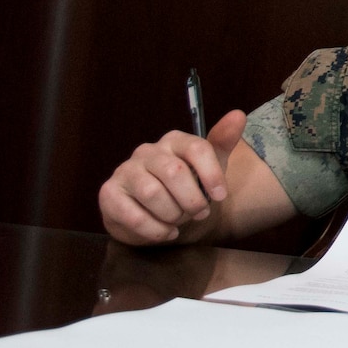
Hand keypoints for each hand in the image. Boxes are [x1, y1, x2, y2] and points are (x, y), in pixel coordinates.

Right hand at [98, 111, 245, 245]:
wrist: (158, 217)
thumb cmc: (187, 187)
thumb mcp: (212, 167)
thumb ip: (223, 142)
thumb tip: (238, 115)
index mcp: (174, 141)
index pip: (196, 148)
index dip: (212, 174)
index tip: (220, 197)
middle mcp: (147, 151)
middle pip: (174, 172)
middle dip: (192, 200)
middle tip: (200, 214)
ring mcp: (125, 171)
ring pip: (152, 193)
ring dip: (172, 215)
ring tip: (179, 222)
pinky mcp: (109, 194)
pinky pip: (132, 215)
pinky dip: (155, 229)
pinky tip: (166, 232)